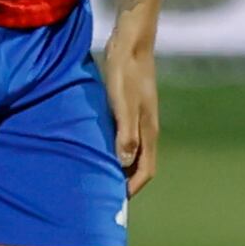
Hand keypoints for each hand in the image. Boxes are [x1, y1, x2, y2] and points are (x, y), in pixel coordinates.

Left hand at [101, 36, 162, 195]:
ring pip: (131, 150)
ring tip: (99, 176)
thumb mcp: (122, 104)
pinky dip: (114, 148)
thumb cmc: (125, 73)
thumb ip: (125, 133)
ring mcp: (139, 117)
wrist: (130, 44)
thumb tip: (124, 163)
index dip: (132, 187)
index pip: (145, 169)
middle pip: (140, 163)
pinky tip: (96, 147)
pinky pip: (123, 136)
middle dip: (126, 181)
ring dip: (119, 165)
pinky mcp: (128, 108)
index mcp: (148, 131)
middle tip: (105, 195)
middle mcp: (147, 127)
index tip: (116, 202)